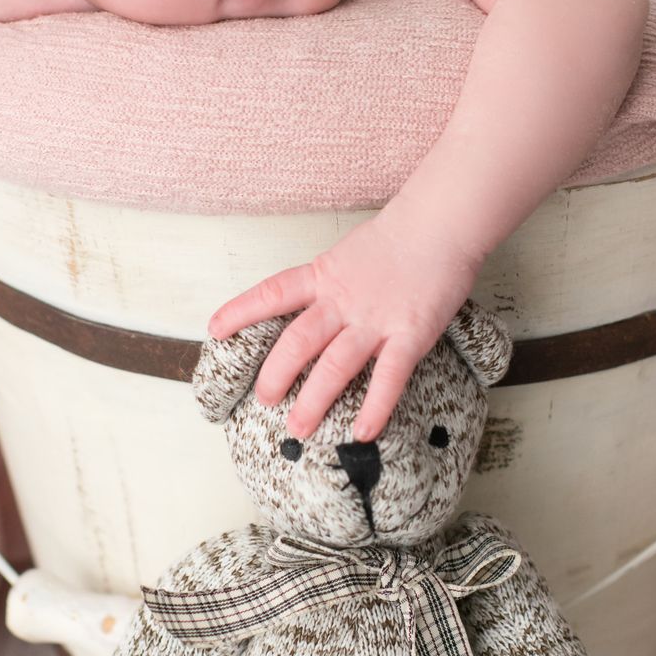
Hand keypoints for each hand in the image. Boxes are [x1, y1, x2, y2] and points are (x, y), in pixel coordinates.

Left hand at [207, 200, 482, 440]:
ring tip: (299, 428)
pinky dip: (375, 407)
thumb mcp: (350, 254)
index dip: (240, 311)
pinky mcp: (410, 334)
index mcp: (325, 277)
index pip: (272, 293)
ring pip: (335, 366)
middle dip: (276, 374)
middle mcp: (342, 301)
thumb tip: (318, 306)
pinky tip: (362, 432)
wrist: (441, 223)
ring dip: (314, 401)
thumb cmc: (399, 238)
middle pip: (298, 341)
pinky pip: (389, 377)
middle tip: (264, 401)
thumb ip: (332, 283)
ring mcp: (375, 320)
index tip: (215, 329)